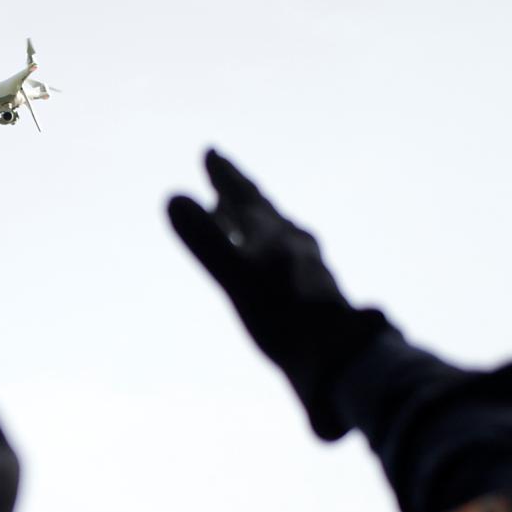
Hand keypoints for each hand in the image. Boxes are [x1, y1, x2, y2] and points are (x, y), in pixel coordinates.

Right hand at [166, 149, 390, 440]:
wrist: (339, 359)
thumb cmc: (285, 318)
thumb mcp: (236, 277)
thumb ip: (205, 240)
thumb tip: (172, 196)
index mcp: (274, 235)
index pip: (246, 197)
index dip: (226, 176)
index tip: (210, 153)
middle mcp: (292, 246)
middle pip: (261, 209)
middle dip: (236, 192)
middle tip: (219, 172)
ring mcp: (303, 271)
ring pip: (273, 234)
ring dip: (249, 220)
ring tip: (231, 214)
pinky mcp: (308, 297)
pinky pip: (279, 261)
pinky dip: (261, 251)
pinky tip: (265, 268)